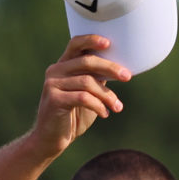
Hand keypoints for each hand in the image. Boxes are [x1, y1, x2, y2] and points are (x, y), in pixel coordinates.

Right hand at [28, 35, 130, 157]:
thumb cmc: (72, 116)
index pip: (75, 44)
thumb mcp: (87, 94)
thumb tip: (120, 70)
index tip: (109, 43)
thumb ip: (96, 79)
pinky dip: (98, 105)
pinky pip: (83, 98)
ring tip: (117, 107)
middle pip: (87, 61)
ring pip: (88, 82)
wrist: (51, 140)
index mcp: (63, 66)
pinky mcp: (54, 100)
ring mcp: (52, 85)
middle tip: (127, 77)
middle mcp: (55, 71)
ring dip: (107, 95)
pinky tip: (104, 114)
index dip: (91, 39)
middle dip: (110, 68)